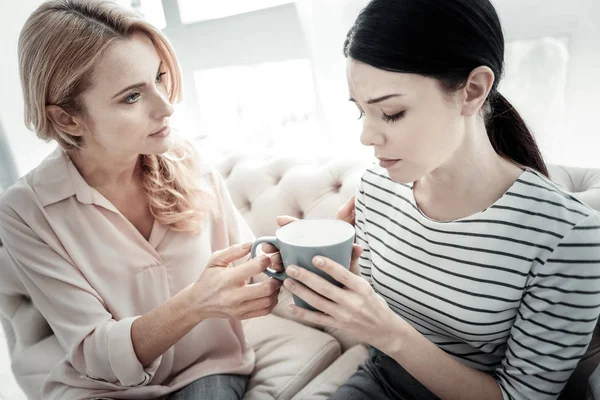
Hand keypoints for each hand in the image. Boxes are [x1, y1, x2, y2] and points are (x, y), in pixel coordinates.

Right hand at [190, 243, 282, 319]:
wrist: (198, 303)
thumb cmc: (208, 278)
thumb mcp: (215, 260)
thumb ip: (233, 251)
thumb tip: (252, 244)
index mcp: (227, 279)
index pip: (254, 268)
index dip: (266, 260)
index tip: (267, 257)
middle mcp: (233, 296)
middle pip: (266, 289)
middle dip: (276, 278)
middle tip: (276, 272)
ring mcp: (239, 309)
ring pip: (268, 301)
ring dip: (276, 291)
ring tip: (274, 282)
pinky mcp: (242, 316)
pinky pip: (265, 311)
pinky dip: (272, 302)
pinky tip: (270, 293)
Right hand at [262, 194, 360, 274]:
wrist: (348, 293)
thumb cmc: (346, 271)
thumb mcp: (349, 263)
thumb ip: (351, 254)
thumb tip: (359, 248)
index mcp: (314, 241)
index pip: (298, 228)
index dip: (289, 223)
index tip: (279, 221)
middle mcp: (304, 251)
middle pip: (285, 245)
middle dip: (273, 245)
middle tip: (269, 248)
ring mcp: (299, 265)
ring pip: (282, 260)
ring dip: (274, 260)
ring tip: (273, 263)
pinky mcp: (297, 280)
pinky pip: (284, 277)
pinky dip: (277, 277)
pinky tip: (273, 277)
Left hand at [282, 255, 403, 351]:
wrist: (383, 330)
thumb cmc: (373, 302)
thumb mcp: (366, 284)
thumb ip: (354, 267)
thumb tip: (353, 245)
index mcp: (362, 288)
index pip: (344, 275)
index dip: (329, 267)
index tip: (314, 258)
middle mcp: (353, 302)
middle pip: (326, 289)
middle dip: (306, 278)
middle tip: (291, 268)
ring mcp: (344, 316)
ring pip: (318, 303)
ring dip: (301, 292)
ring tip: (287, 282)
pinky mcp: (338, 326)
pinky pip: (317, 319)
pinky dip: (303, 313)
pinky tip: (290, 306)